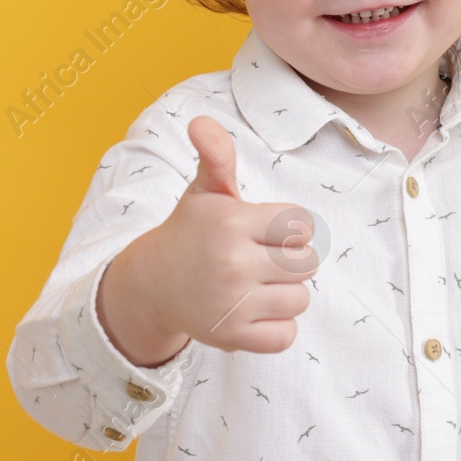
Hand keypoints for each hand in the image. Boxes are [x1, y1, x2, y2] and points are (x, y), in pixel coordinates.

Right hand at [98, 116, 319, 363]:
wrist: (151, 286)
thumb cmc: (192, 233)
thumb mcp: (205, 192)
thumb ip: (217, 155)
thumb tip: (201, 122)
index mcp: (232, 222)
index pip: (303, 225)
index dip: (291, 229)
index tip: (266, 231)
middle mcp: (232, 263)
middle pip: (308, 263)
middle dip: (292, 260)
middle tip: (263, 259)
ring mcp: (232, 303)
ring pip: (300, 299)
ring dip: (285, 294)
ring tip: (256, 285)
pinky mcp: (232, 337)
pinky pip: (286, 336)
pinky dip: (277, 327)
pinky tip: (254, 311)